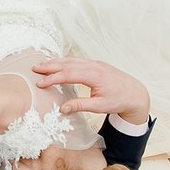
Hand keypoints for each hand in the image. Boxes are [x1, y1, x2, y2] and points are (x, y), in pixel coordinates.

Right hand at [33, 57, 149, 123]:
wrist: (135, 93)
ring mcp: (95, 63)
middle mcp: (94, 66)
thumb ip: (80, 106)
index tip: (40, 83)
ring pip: (71, 60)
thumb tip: (63, 109)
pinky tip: (57, 63)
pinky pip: (77, 60)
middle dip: (50, 66)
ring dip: (56, 62)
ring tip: (42, 64)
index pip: (68, 74)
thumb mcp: (100, 106)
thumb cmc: (119, 100)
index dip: (53, 79)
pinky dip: (65, 61)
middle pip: (67, 64)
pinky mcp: (95, 64)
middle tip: (34, 68)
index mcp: (94, 75)